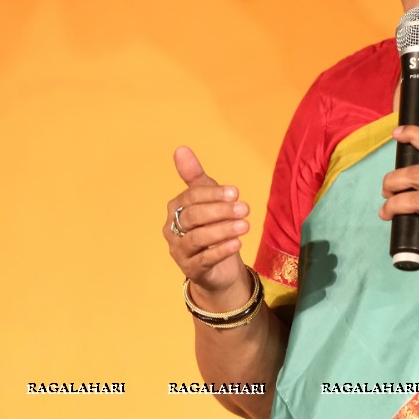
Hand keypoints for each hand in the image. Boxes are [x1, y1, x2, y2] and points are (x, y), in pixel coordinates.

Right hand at [163, 146, 252, 311]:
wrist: (219, 266)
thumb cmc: (212, 226)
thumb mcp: (208, 199)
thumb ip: (195, 176)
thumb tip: (180, 149)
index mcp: (176, 208)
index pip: (191, 197)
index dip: (213, 194)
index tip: (235, 192)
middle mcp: (173, 229)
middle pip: (192, 217)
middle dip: (219, 211)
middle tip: (244, 208)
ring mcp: (179, 251)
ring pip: (197, 239)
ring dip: (222, 230)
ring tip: (245, 225)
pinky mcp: (191, 270)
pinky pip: (204, 260)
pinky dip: (221, 251)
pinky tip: (237, 243)